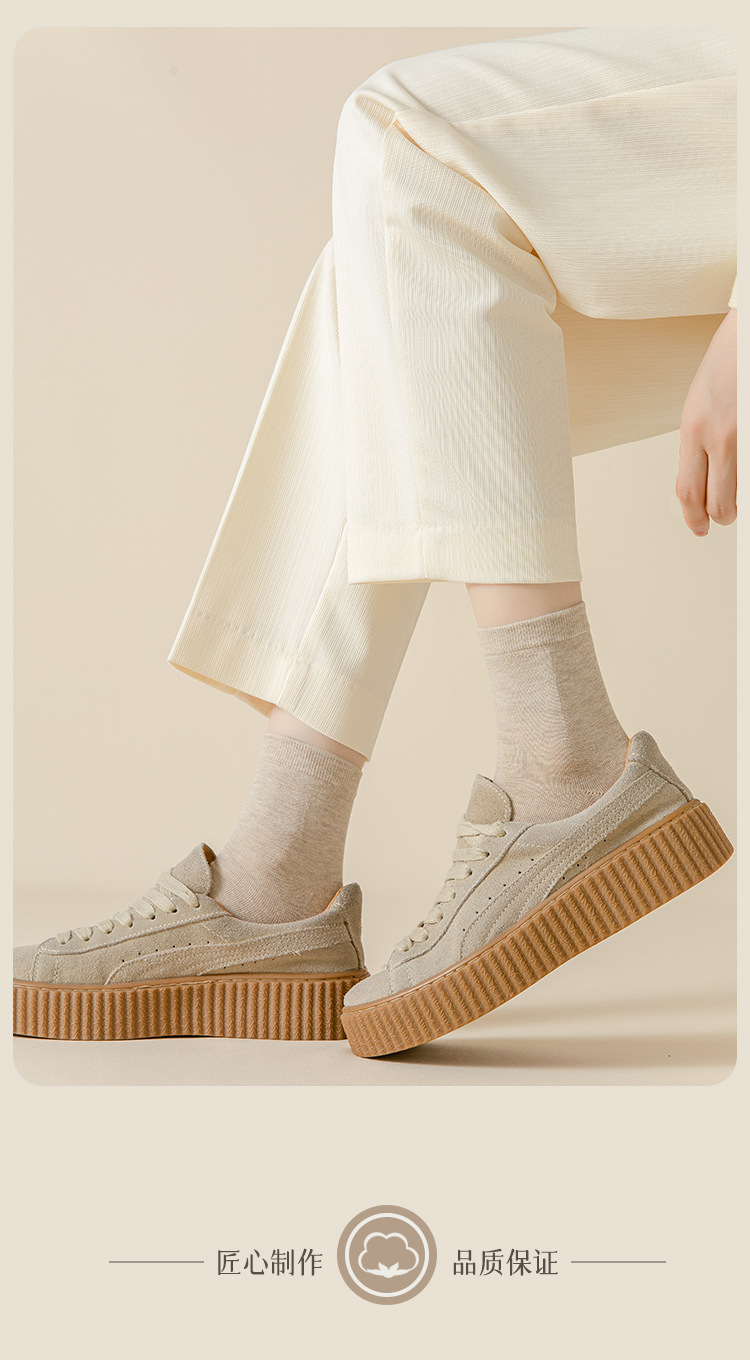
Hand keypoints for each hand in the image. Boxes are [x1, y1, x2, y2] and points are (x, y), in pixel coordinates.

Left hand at [676, 307, 736, 534]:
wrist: (748, 328)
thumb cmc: (732, 357)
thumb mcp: (700, 401)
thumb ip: (698, 438)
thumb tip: (700, 474)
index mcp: (694, 427)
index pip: (688, 491)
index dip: (692, 516)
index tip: (698, 525)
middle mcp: (720, 435)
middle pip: (718, 501)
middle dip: (722, 516)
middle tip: (724, 518)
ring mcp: (746, 437)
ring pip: (742, 494)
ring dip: (740, 503)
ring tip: (738, 501)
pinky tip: (747, 475)